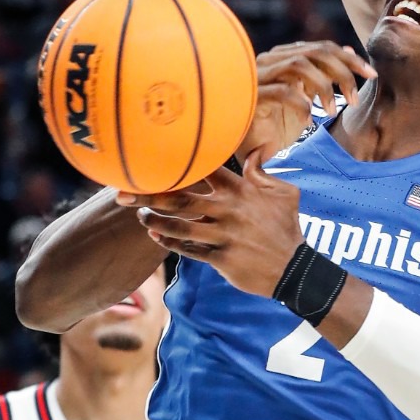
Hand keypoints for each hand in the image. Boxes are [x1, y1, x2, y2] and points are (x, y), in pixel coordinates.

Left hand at [127, 152, 304, 296]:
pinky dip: (170, 242)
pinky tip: (156, 237)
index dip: (179, 166)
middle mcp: (230, 210)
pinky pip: (189, 249)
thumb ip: (264, 172)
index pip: (206, 171)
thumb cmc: (287, 227)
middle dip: (150, 196)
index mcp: (243, 191)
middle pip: (182, 200)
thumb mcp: (285, 194)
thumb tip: (256, 151)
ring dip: (155, 221)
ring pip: (179, 226)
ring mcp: (224, 235)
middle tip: (125, 193)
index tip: (155, 164)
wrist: (294, 268)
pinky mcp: (221, 258)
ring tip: (139, 216)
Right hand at [239, 41, 374, 164]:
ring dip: (324, 87)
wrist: (247, 149)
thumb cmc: (277, 123)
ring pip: (299, 65)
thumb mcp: (308, 98)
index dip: (350, 59)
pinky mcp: (252, 96)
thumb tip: (349, 50)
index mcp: (285, 57)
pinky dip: (302, 103)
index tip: (371, 76)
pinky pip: (283, 91)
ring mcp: (259, 76)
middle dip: (343, 72)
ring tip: (333, 111)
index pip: (323, 47)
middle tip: (355, 98)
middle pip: (315, 52)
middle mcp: (270, 60)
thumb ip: (324, 74)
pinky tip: (308, 120)